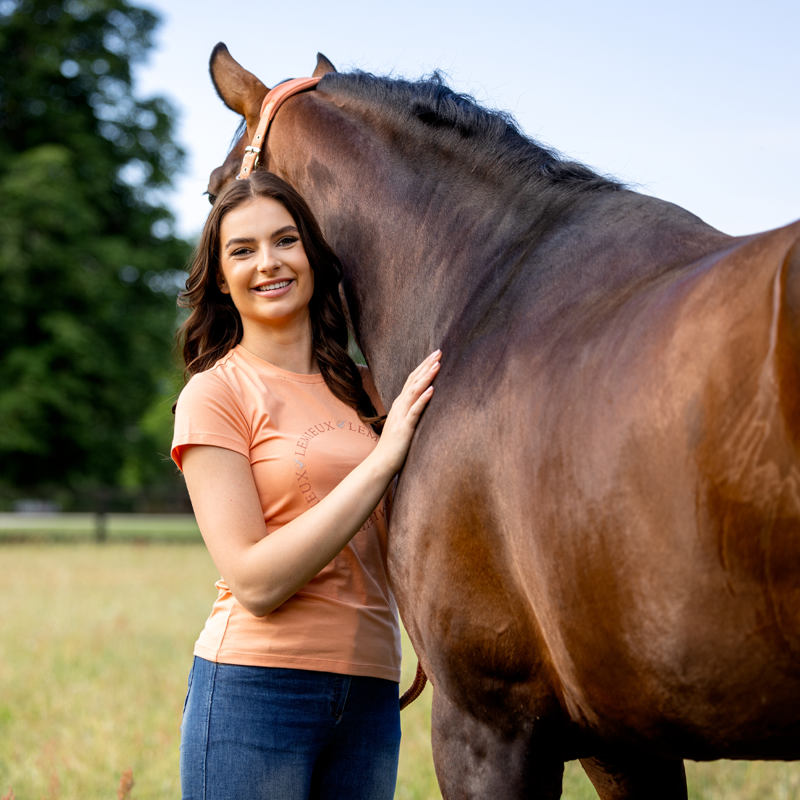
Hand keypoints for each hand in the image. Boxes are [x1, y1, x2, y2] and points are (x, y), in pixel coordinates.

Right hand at [373, 349, 440, 474]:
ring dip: (426, 377)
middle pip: (413, 380)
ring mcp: (401, 416)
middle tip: (439, 351)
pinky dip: (423, 399)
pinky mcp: (405, 428)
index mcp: (400, 404)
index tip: (435, 355)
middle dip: (427, 365)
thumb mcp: (404, 424)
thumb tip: (424, 404)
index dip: (423, 366)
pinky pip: (415, 411)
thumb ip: (412, 412)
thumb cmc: (395, 446)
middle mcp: (400, 406)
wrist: (381, 463)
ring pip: (414, 392)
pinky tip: (432, 390)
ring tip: (438, 364)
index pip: (412, 380)